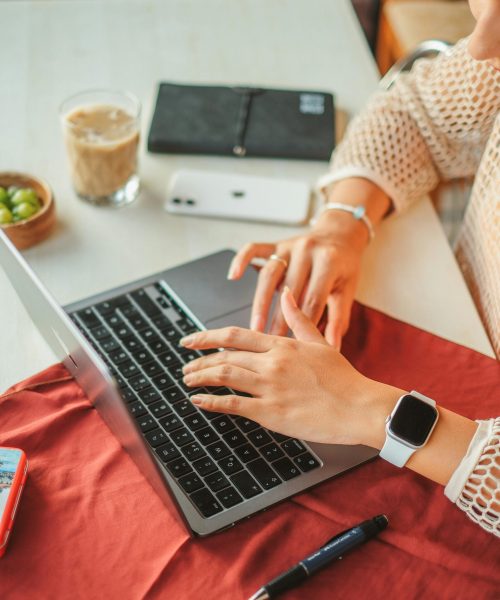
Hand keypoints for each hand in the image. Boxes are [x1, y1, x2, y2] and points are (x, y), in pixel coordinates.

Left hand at [181, 288, 399, 447]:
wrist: (359, 406)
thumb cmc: (342, 378)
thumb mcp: (320, 342)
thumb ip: (299, 318)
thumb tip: (286, 294)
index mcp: (282, 345)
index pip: (234, 335)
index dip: (206, 336)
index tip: (189, 340)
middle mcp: (272, 362)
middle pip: (224, 356)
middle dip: (199, 360)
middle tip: (186, 366)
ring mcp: (270, 387)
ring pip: (224, 376)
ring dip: (200, 377)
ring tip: (187, 380)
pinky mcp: (271, 412)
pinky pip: (233, 404)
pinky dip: (211, 402)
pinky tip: (198, 401)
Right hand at [227, 210, 367, 348]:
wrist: (341, 233)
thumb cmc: (344, 265)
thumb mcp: (347, 290)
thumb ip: (339, 319)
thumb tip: (333, 348)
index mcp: (328, 262)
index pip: (313, 299)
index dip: (303, 326)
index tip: (295, 348)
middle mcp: (307, 251)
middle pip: (289, 291)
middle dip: (279, 321)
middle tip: (271, 345)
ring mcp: (289, 246)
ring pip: (269, 275)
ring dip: (260, 303)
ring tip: (254, 327)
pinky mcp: (276, 244)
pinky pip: (253, 249)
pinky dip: (241, 260)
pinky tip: (232, 277)